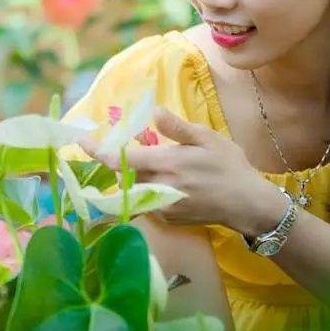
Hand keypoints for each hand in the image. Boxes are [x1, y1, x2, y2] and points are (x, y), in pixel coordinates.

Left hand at [79, 107, 286, 234]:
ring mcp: (162, 207)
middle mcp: (160, 187)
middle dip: (122, 160)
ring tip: (155, 163)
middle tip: (135, 147)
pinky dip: (146, 188)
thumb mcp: (207, 138)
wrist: (247, 204)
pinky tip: (165, 180)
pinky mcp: (166, 219)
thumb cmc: (229, 166)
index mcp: (168, 164)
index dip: (98, 151)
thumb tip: (154, 111)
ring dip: (134, 174)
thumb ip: (178, 128)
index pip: (121, 159)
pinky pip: (145, 201)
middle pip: (124, 174)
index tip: (82, 141)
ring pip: (133, 188)